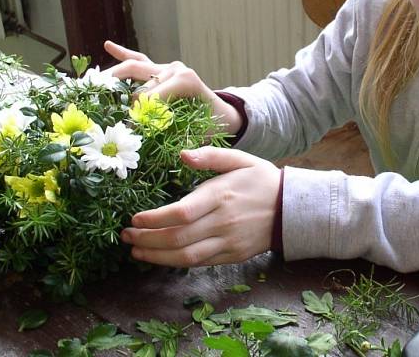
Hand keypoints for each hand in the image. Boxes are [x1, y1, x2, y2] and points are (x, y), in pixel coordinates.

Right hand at [103, 41, 242, 134]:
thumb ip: (177, 140)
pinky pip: (140, 58)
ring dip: (113, 76)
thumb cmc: (213, 125)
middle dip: (120, 97)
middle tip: (101, 109)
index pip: (150, 95)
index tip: (125, 128)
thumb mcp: (199, 134)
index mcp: (185, 81)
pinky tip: (108, 45)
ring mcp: (167, 67)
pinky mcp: (161, 69)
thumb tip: (152, 147)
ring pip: (135, 67)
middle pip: (138, 81)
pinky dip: (123, 52)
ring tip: (92, 85)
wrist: (225, 113)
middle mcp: (175, 69)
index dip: (136, 113)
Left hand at [120, 147, 280, 266]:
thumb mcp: (240, 159)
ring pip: (186, 256)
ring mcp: (227, 242)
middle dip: (148, 239)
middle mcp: (222, 222)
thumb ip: (211, 156)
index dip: (155, 219)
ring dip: (156, 256)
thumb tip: (183, 154)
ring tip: (136, 250)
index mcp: (221, 196)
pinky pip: (198, 263)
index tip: (135, 218)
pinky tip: (159, 257)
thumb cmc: (261, 180)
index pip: (182, 213)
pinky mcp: (231, 256)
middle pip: (178, 238)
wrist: (291, 209)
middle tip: (126, 235)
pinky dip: (175, 263)